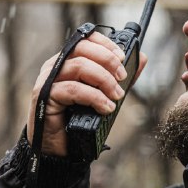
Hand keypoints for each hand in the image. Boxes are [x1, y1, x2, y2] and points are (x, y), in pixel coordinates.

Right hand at [27, 31, 147, 156]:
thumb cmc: (78, 119)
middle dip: (108, 61)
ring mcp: (48, 80)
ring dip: (104, 80)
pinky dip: (94, 97)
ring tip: (116, 96)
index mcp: (69, 61)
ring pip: (79, 66)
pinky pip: (73, 89)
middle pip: (82, 48)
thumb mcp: (105, 94)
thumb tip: (142, 58)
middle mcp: (56, 66)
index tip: (122, 57)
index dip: (105, 44)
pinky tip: (105, 108)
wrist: (60, 148)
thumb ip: (120, 77)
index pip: (85, 39)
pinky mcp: (45, 96)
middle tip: (122, 78)